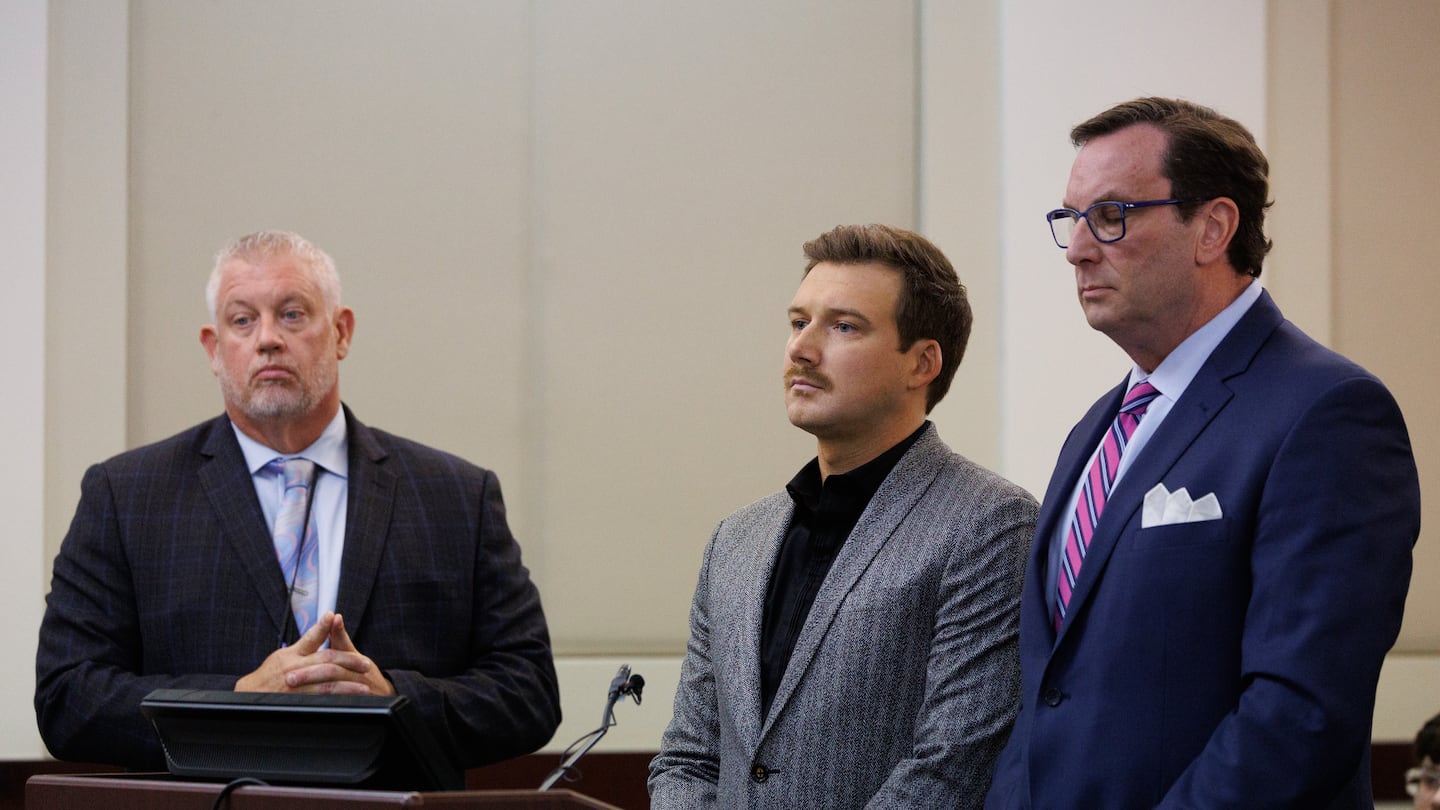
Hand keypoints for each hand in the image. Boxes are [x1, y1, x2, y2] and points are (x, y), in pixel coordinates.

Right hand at [234, 612, 393, 695]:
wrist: (250, 697)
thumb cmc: (269, 675)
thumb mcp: (283, 655)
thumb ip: (306, 643)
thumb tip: (325, 622)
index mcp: (292, 655)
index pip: (310, 638)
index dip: (323, 626)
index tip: (334, 616)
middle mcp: (294, 668)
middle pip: (326, 660)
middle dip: (349, 660)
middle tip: (365, 664)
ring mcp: (297, 685)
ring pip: (326, 682)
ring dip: (348, 684)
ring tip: (364, 685)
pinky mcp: (298, 700)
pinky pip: (321, 698)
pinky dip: (336, 698)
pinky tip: (349, 699)